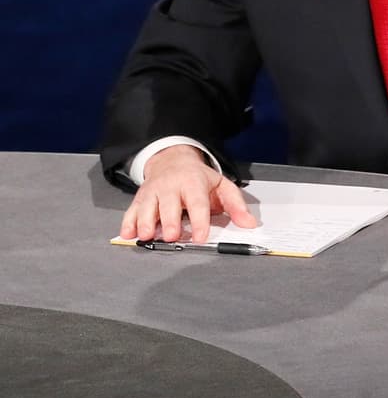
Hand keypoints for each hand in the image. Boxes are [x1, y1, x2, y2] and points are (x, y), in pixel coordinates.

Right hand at [118, 144, 256, 243]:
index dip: (199, 220)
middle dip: (170, 221)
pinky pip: (132, 211)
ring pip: (148, 207)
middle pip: (169, 205)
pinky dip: (128, 222)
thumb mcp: (221, 186)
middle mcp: (171, 186)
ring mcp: (153, 192)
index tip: (200, 236)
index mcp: (193, 183)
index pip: (197, 203)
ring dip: (146, 222)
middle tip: (172, 237)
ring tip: (147, 236)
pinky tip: (128, 234)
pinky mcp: (140, 198)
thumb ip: (236, 205)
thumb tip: (249, 224)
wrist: (173, 160)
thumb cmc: (198, 178)